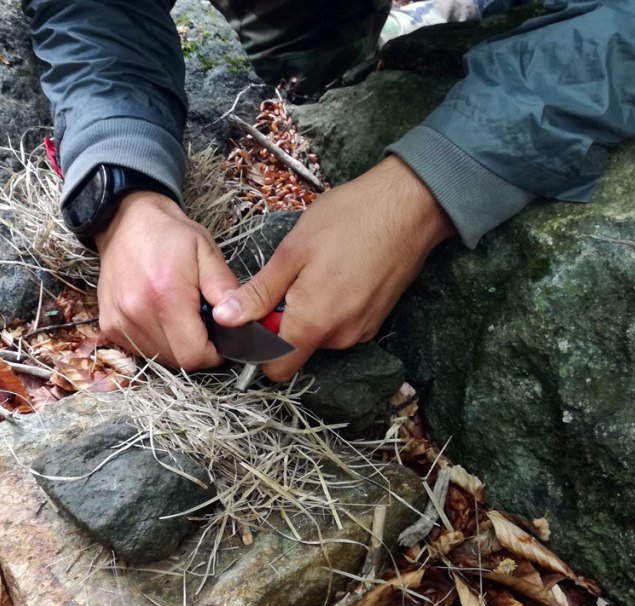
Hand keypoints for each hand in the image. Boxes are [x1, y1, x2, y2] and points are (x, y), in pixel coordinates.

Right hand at [94, 191, 239, 368]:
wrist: (126, 221)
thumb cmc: (170, 235)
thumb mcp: (206, 253)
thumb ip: (225, 289)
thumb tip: (239, 321)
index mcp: (166, 297)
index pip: (194, 355)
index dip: (214, 352)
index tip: (220, 336)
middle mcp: (137, 314)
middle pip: (177, 361)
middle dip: (196, 348)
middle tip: (201, 321)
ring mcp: (118, 322)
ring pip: (159, 357)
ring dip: (176, 345)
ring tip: (180, 315)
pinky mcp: (109, 326)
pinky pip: (141, 349)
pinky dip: (156, 341)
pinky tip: (160, 316)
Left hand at [212, 156, 454, 380]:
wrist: (408, 206)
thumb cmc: (348, 220)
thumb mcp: (292, 252)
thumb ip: (259, 293)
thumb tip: (226, 318)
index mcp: (313, 324)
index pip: (275, 369)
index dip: (257, 348)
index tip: (256, 315)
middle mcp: (340, 338)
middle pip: (296, 351)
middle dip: (283, 324)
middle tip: (288, 280)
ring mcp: (362, 331)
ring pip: (319, 337)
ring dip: (308, 313)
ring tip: (317, 270)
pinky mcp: (376, 321)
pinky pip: (341, 326)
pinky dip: (331, 308)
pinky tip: (337, 273)